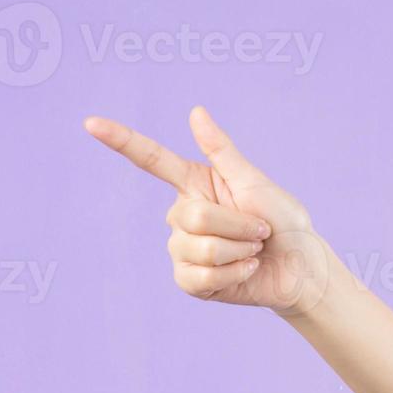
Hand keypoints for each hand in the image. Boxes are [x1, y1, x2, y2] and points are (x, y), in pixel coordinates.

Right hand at [83, 105, 330, 314]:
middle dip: (237, 225)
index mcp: (195, 185)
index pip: (151, 160)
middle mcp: (183, 215)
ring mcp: (183, 249)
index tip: (90, 122)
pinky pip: (200, 277)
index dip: (121, 141)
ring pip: (197, 248)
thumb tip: (194, 111)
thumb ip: (222, 151)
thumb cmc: (284, 222)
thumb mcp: (255, 183)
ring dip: (239, 251)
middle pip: (192, 216)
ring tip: (253, 252)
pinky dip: (232, 274)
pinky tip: (246, 271)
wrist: (302, 268)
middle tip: (260, 231)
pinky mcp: (190, 282)